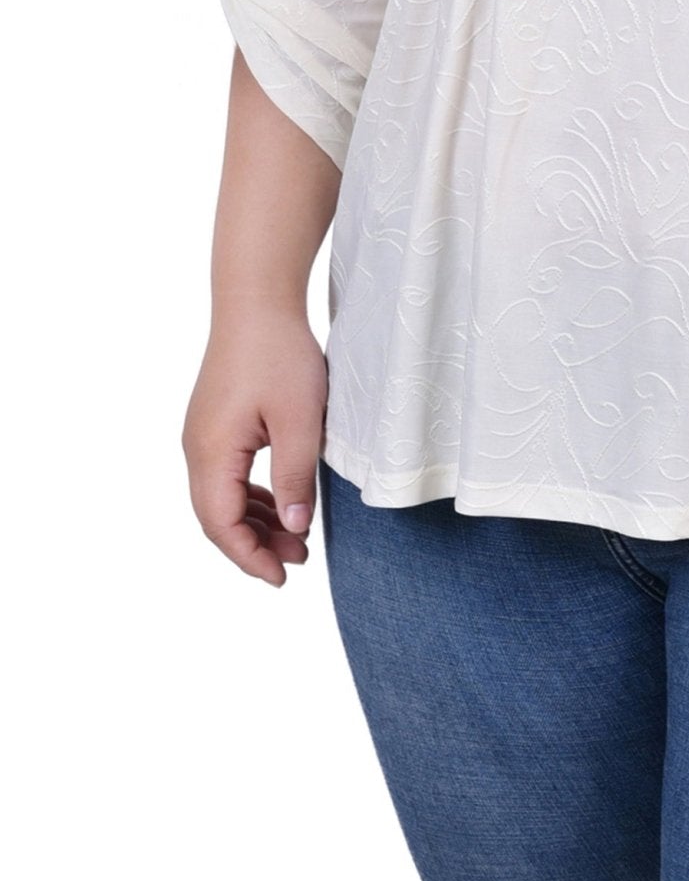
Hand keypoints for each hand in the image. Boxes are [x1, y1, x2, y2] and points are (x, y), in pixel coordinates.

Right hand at [182, 304, 327, 586]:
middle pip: (217, 517)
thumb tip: (294, 529)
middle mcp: (197, 448)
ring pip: (222, 498)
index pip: (221, 524)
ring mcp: (203, 436)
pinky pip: (228, 476)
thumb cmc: (280, 355)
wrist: (257, 302)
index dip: (250, 557)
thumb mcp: (299, 422)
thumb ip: (295, 478)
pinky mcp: (216, 424)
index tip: (283, 577)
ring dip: (256, 522)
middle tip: (299, 561)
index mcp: (211, 452)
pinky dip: (253, 497)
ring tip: (297, 539)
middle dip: (255, 545)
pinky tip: (281, 504)